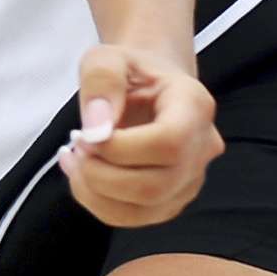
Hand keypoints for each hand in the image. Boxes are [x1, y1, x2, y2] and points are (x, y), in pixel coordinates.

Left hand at [57, 43, 220, 226]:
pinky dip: (96, 201)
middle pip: (155, 186)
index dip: (120, 148)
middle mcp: (202, 148)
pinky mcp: (170, 200)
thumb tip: (96, 129)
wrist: (147, 88)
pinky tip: (82, 173)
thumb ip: (101, 80)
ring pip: (142, 210)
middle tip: (75, 146)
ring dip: (93, 191)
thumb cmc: (129, 71)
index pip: (168, 143)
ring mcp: (190, 180)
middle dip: (100, 174)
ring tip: (74, 157)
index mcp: (195, 106)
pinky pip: (131, 218)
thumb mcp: (107, 57)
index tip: (85, 134)